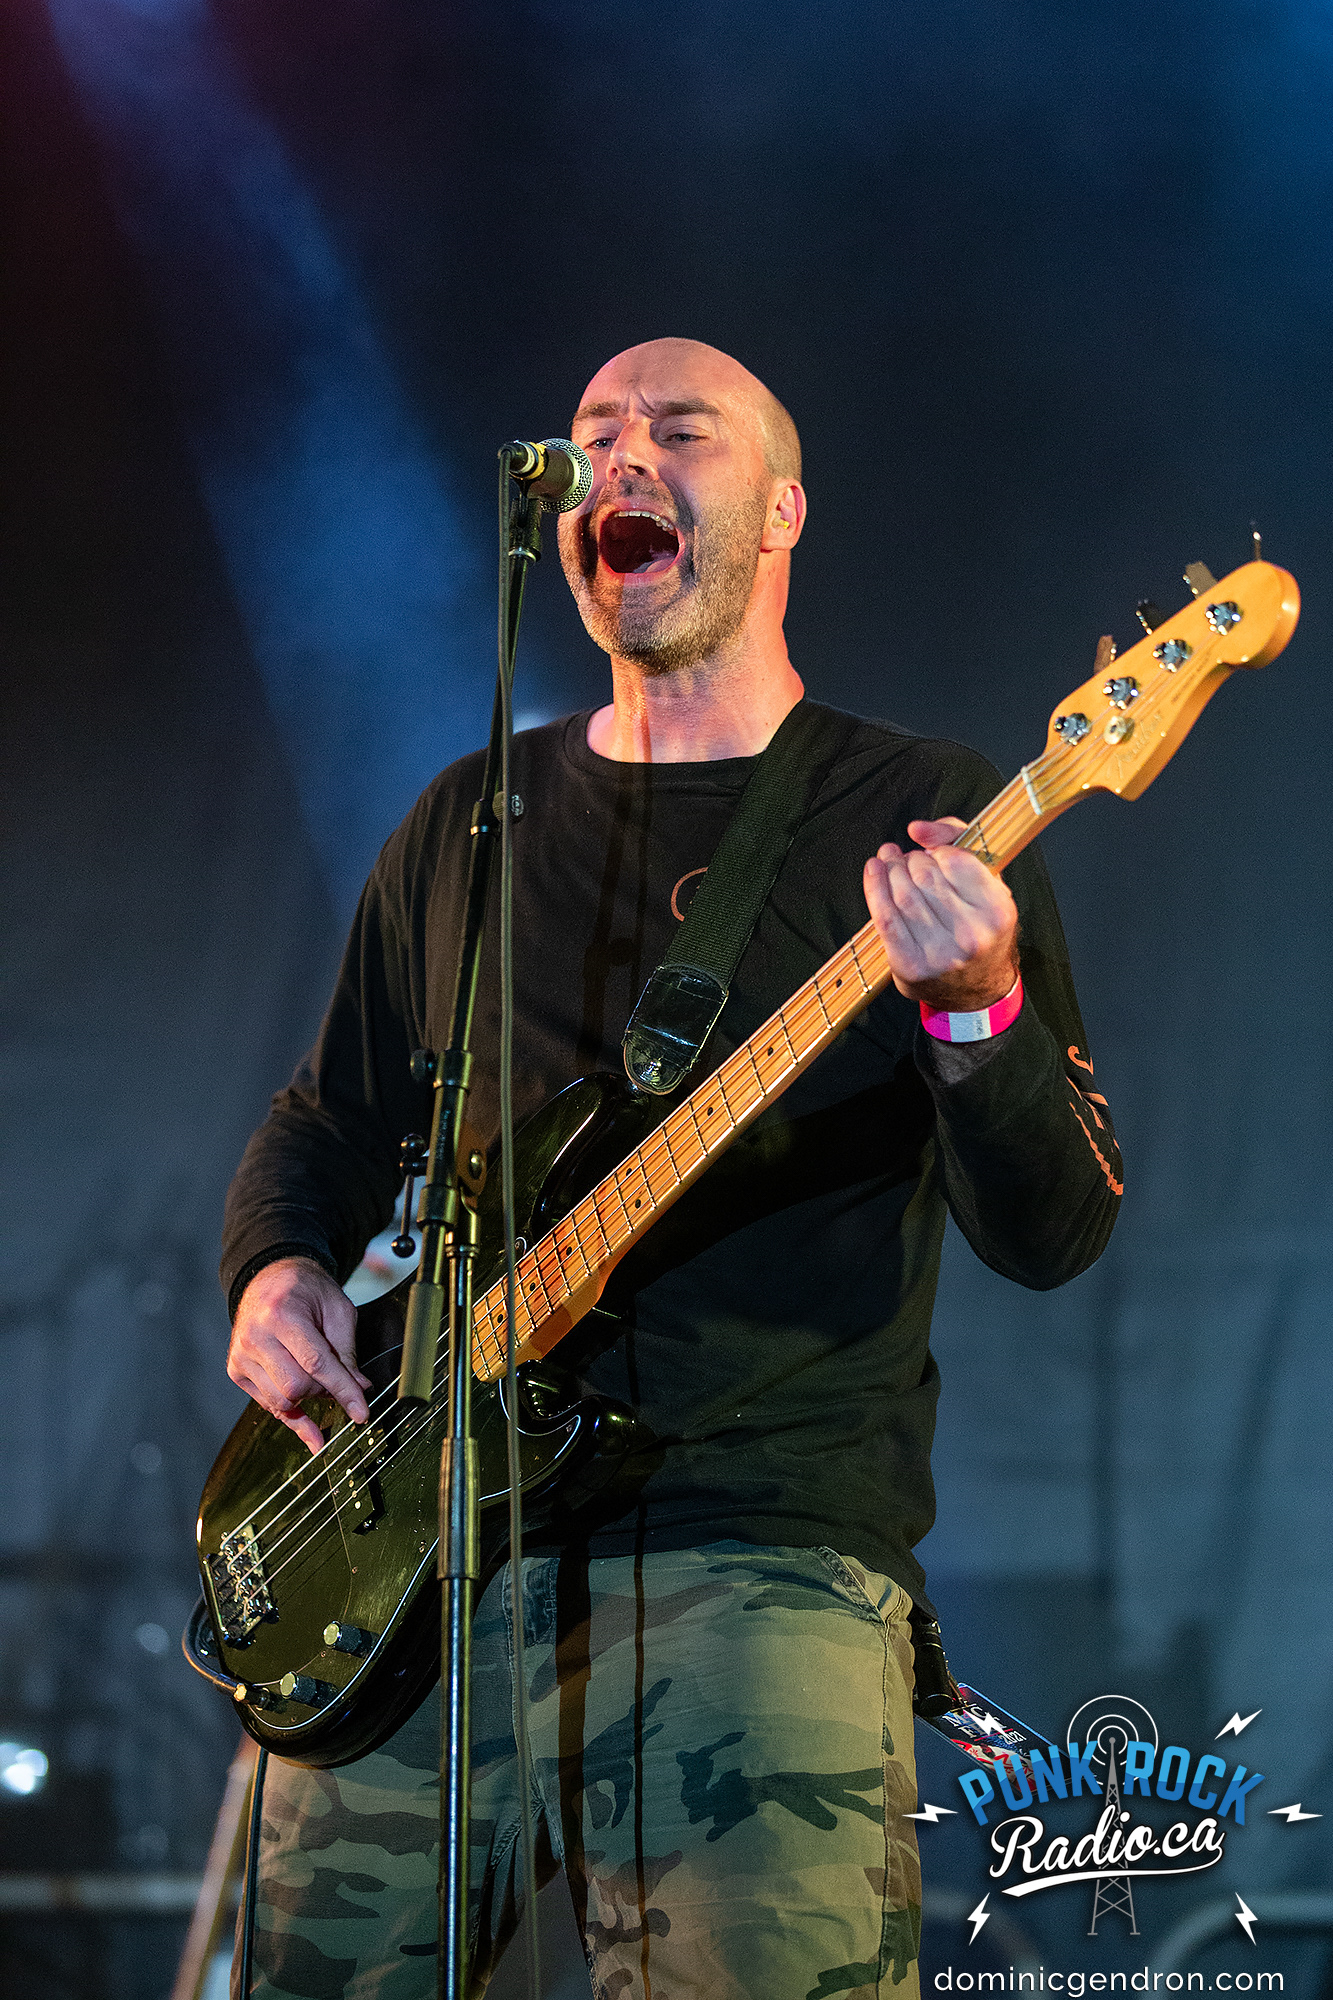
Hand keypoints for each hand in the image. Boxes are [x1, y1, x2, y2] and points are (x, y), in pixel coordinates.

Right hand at [227, 1257, 371, 1455]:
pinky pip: (266, 1405)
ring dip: (306, 1399)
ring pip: (280, 1402)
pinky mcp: (235, 1370)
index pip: (316, 1364)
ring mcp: (241, 1355)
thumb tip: (359, 1387)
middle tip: (335, 1379)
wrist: (270, 1278)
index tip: (361, 1412)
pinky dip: (290, 1412)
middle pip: (295, 1387)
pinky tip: (306, 1419)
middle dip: (322, 1390)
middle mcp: (255, 1336)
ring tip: (316, 1380)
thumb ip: (346, 1351)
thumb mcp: (337, 1309)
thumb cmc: (305, 1289)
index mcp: (282, 1315)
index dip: (343, 1390)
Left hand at [863, 816, 1018, 1011]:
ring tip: (888, 860)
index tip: (929, 854)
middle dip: (908, 860)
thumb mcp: (987, 884)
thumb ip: (957, 842)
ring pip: (903, 894)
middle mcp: (972, 935)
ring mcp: (940, 954)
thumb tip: (917, 829)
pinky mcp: (910, 966)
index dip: (936, 851)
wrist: (977, 991)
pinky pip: (885, 919)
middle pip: (925, 876)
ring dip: (890, 870)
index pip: (956, 860)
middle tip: (903, 858)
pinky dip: (874, 889)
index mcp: (997, 911)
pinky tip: (873, 870)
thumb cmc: (980, 928)